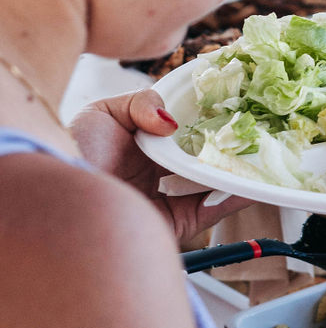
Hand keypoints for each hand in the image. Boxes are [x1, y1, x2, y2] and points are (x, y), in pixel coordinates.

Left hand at [70, 89, 252, 243]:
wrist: (61, 202)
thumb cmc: (70, 155)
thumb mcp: (101, 114)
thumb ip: (141, 103)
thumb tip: (173, 121)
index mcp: (142, 146)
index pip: (185, 128)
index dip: (209, 116)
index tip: (234, 102)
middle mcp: (158, 173)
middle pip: (205, 156)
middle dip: (231, 143)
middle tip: (256, 126)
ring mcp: (169, 199)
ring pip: (215, 184)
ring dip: (240, 169)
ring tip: (263, 152)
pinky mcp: (176, 225)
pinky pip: (213, 210)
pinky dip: (237, 196)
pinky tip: (254, 181)